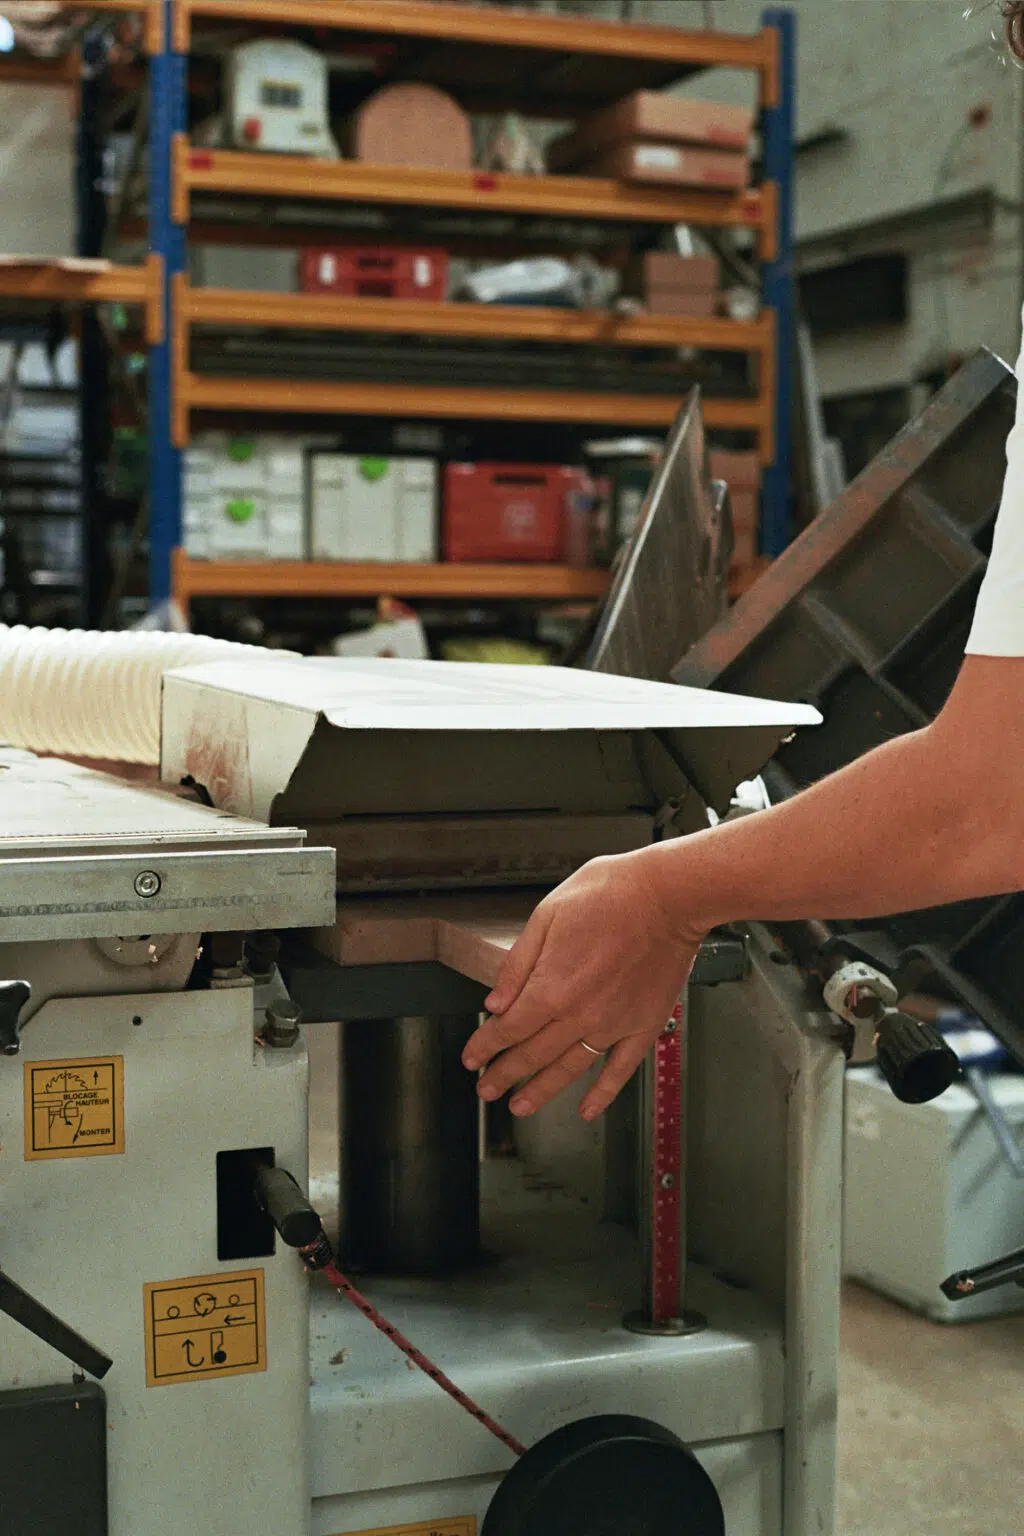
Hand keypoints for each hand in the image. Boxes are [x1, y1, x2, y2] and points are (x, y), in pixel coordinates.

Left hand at [462, 850, 702, 1120]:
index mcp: (551, 987)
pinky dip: (602, 1094)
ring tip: (520, 1106)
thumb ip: (518, 964)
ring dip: (541, 1091)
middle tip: (487, 1089)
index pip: (508, 1029)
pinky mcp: (643, 1026)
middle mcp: (580, 1014)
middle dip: (503, 1075)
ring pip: (569, 1070)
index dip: (484, 1047)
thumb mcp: (547, 915)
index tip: (472, 1058)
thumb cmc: (611, 894)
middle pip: (532, 1055)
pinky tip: (587, 1108)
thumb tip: (495, 1002)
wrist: (669, 894)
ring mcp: (613, 1024)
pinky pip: (619, 1071)